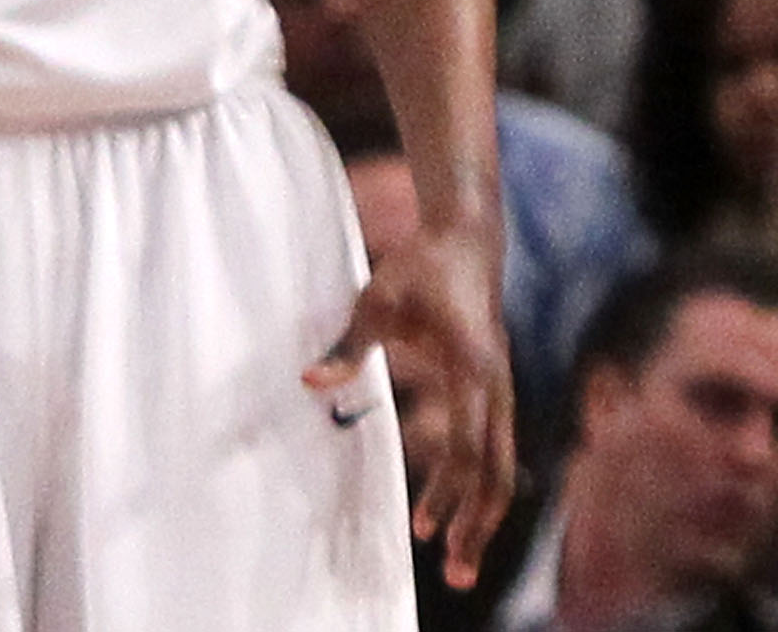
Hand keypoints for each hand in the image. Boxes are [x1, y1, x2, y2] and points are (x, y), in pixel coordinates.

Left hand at [305, 219, 512, 587]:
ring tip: (455, 559)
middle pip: (496, 472)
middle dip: (476, 525)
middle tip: (454, 573)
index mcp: (473, 368)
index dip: (448, 492)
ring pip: (502, 467)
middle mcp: (498, 386)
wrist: (468, 238)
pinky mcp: (498, 389)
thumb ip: (347, 348)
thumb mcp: (375, 302)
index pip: (468, 446)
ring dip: (482, 514)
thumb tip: (308, 383)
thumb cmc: (418, 268)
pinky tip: (456, 508)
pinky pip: (496, 448)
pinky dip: (481, 484)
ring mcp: (504, 390)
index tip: (424, 529)